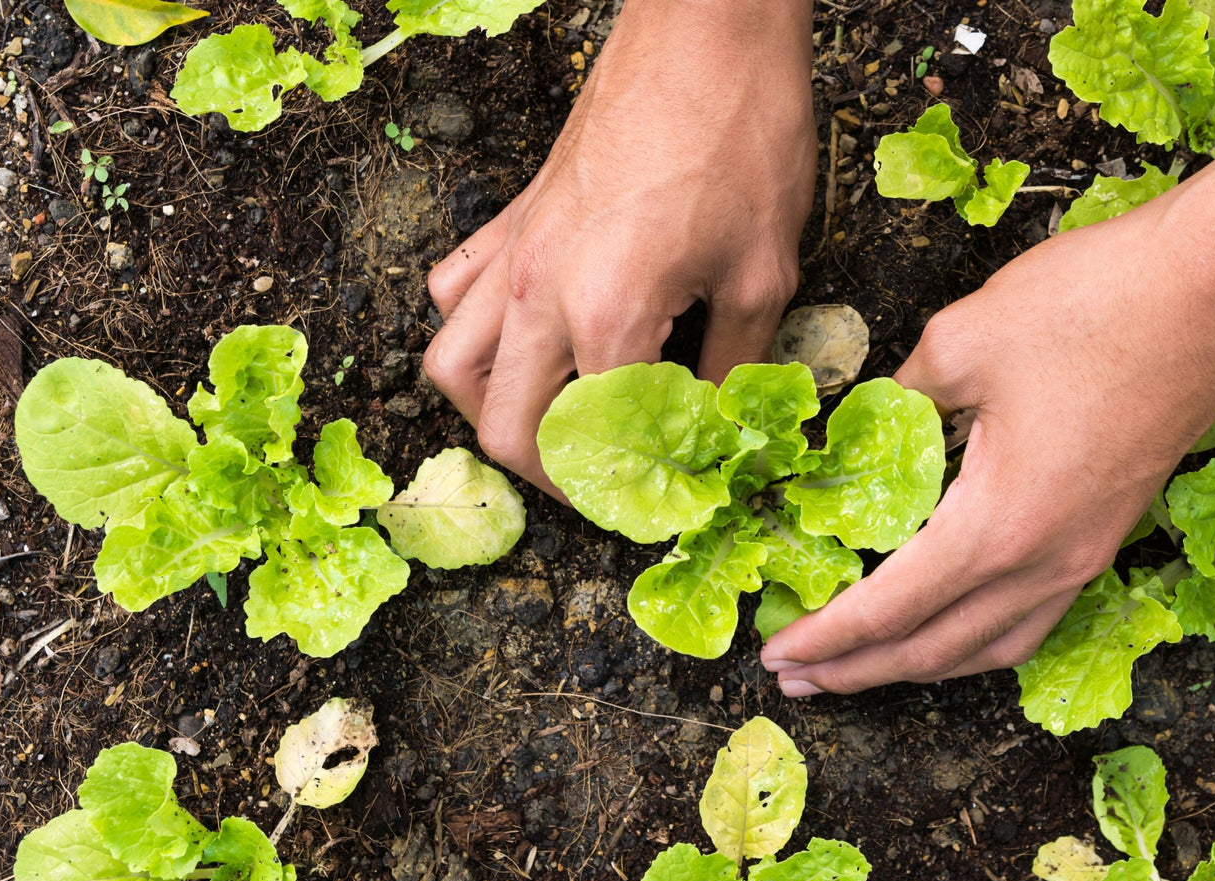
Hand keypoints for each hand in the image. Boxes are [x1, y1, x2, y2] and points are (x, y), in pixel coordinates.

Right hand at [424, 0, 816, 495]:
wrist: (704, 32)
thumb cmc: (743, 138)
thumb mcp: (763, 272)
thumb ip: (734, 367)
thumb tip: (718, 429)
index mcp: (607, 316)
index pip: (593, 443)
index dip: (629, 490)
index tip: (662, 500)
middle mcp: (540, 293)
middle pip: (503, 427)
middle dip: (549, 476)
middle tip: (601, 483)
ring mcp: (514, 253)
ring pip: (451, 365)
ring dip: (491, 411)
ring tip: (546, 422)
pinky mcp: (511, 218)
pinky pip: (456, 292)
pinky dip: (472, 332)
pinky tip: (520, 338)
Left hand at [761, 147, 1214, 693]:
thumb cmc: (1092, 307)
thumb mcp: (960, 342)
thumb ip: (898, 400)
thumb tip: (864, 425)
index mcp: (996, 526)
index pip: (888, 609)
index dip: (825, 637)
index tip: (775, 653)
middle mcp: (1044, 562)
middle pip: (934, 650)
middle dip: (857, 670)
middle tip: (795, 678)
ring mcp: (1084, 555)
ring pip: (988, 647)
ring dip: (916, 665)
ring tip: (859, 668)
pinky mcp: (1107, 534)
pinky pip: (1030, 619)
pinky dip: (974, 640)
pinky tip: (948, 628)